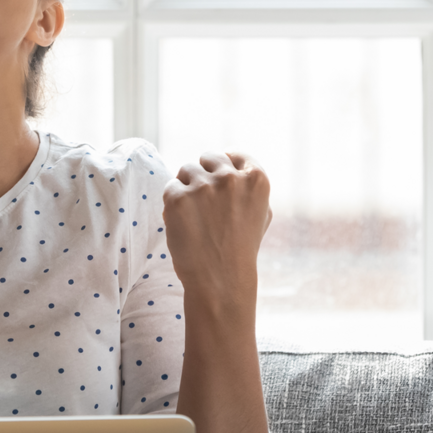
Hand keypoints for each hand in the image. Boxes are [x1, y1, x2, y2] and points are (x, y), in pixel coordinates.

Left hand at [162, 152, 271, 311]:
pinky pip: (170, 187)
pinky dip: (172, 203)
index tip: (220, 183)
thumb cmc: (241, 248)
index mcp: (256, 179)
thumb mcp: (261, 212)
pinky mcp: (177, 197)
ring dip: (187, 187)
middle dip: (204, 175)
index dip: (224, 166)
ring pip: (186, 170)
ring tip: (195, 215)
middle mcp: (230, 177)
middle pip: (207, 158)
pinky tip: (184, 222)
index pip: (234, 153)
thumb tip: (231, 154)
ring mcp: (202, 186)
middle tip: (205, 202)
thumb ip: (249, 183)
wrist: (220, 279)